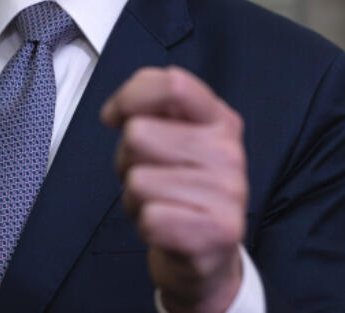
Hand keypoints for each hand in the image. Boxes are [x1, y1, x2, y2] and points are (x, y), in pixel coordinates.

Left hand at [100, 66, 247, 312]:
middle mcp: (230, 151)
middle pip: (139, 134)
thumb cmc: (178, 192)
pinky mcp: (219, 232)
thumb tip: (114, 113)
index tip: (114, 117)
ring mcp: (230, 192)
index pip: (173, 85)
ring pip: (138, 179)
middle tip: (150, 179)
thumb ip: (151, 110)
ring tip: (159, 206)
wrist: (205, 260)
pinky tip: (166, 230)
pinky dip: (146, 226)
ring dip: (134, 198)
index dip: (130, 97)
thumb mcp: (172, 141)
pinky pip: (150, 217)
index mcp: (219, 119)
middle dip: (127, 160)